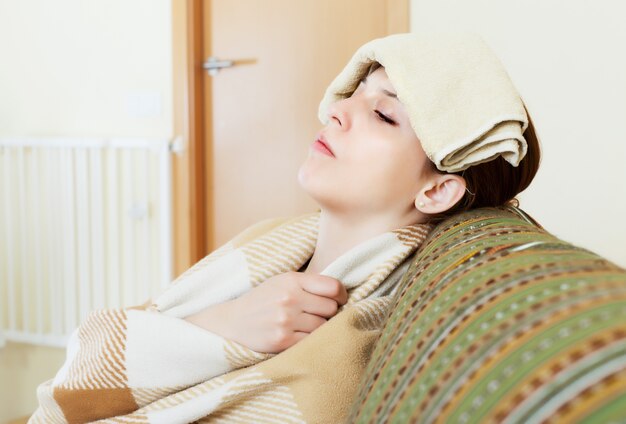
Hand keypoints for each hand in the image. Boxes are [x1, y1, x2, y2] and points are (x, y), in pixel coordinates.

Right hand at [184, 272, 347, 352]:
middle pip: (331, 308)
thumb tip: (341, 293)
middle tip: (317, 314)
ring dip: (319, 327)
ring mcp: (285, 320)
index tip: (339, 300)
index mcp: (292, 280)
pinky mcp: (282, 340)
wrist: (233, 321)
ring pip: (323, 326)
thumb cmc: (264, 299)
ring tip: (306, 324)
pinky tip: (300, 335)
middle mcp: (289, 298)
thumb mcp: (283, 281)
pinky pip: (311, 341)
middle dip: (328, 312)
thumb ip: (309, 283)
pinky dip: (310, 340)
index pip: (333, 287)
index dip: (341, 295)